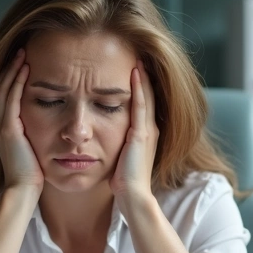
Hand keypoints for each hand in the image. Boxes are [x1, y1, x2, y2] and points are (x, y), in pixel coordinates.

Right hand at [0, 48, 43, 195]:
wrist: (24, 191)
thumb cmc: (32, 174)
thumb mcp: (32, 148)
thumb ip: (34, 134)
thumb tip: (48, 125)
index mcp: (4, 127)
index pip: (2, 94)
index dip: (9, 77)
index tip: (22, 61)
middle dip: (8, 67)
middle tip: (20, 49)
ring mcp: (1, 125)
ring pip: (3, 88)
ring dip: (12, 68)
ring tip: (22, 52)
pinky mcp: (8, 129)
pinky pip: (11, 98)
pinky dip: (17, 81)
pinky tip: (26, 68)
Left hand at [111, 64, 158, 211]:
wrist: (133, 197)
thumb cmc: (124, 182)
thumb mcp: (121, 158)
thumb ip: (118, 145)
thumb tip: (102, 138)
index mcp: (145, 134)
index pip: (144, 104)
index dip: (141, 86)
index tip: (133, 69)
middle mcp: (150, 129)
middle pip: (149, 96)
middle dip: (144, 77)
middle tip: (139, 55)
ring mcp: (148, 131)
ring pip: (147, 96)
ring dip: (143, 76)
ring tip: (138, 57)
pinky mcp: (142, 134)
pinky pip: (141, 104)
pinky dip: (139, 87)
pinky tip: (134, 72)